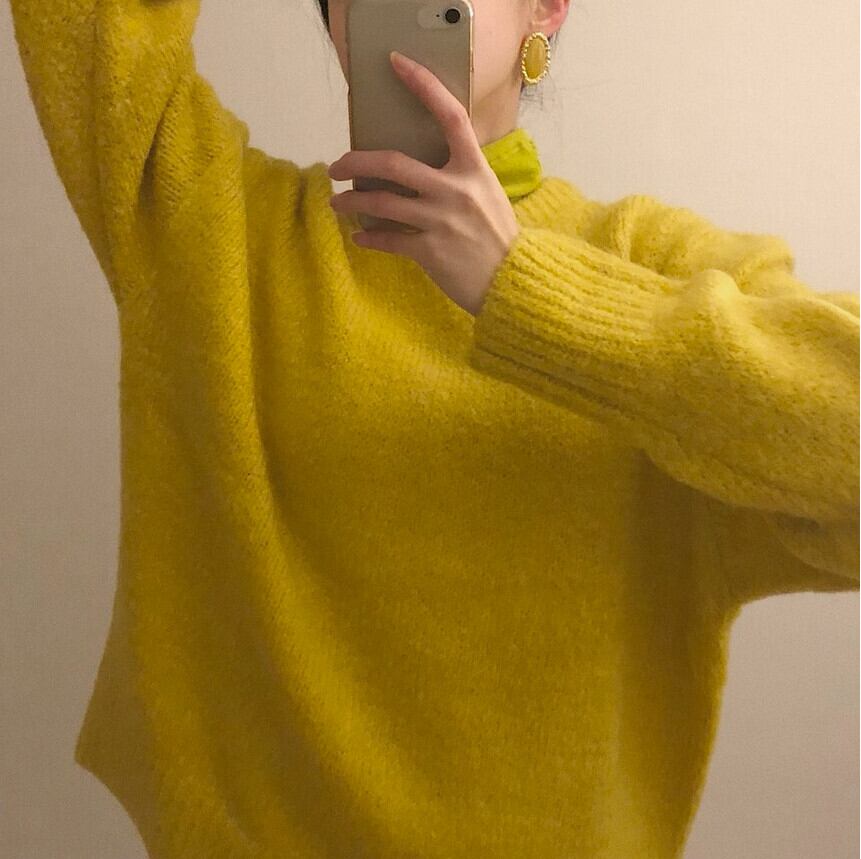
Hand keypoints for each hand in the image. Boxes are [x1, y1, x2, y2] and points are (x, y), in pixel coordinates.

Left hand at [327, 50, 519, 317]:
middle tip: (337, 165)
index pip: (450, 115)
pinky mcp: (429, 251)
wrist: (513, 281)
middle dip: (355, 161)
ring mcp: (440, 221)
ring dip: (351, 201)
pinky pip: (387, 240)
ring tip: (336, 201)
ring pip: (380, 204)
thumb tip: (423, 163)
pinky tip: (359, 237)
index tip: (396, 63)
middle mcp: (455, 190)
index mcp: (473, 168)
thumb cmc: (498, 236)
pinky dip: (368, 238)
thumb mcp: (487, 193)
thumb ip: (460, 174)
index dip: (423, 84)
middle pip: (392, 164)